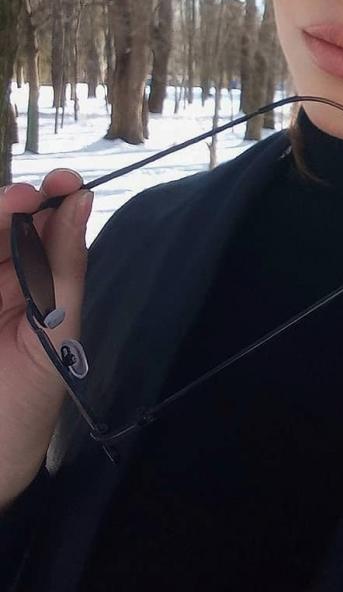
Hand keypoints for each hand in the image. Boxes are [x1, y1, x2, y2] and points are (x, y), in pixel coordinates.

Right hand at [0, 171, 92, 506]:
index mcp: (28, 286)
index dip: (51, 202)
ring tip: (13, 209)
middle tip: (29, 198)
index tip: (66, 184)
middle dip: (12, 207)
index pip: (38, 230)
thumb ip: (63, 268)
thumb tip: (80, 203)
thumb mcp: (54, 333)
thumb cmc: (23, 406)